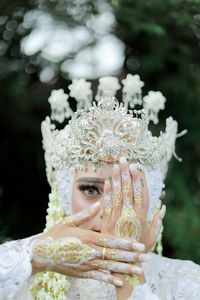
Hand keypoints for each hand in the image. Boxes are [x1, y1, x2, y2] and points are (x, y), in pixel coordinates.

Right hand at [31, 201, 143, 286]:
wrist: (41, 252)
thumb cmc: (56, 234)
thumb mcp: (70, 221)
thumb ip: (87, 215)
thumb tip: (99, 203)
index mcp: (89, 237)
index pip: (112, 241)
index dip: (127, 244)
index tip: (140, 245)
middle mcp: (90, 251)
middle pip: (115, 255)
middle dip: (132, 256)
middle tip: (146, 258)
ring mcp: (86, 264)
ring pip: (110, 267)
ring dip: (125, 269)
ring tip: (138, 270)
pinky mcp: (81, 273)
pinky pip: (98, 277)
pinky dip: (109, 279)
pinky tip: (120, 282)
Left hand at [100, 157, 165, 298]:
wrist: (121, 264)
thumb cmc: (139, 251)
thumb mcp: (152, 238)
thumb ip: (157, 222)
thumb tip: (163, 207)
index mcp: (141, 217)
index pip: (140, 193)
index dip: (138, 179)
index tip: (137, 167)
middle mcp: (129, 214)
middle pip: (128, 190)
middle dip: (126, 173)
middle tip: (124, 159)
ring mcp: (117, 217)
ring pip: (117, 194)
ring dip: (117, 178)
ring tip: (116, 165)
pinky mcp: (106, 221)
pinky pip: (106, 204)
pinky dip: (107, 192)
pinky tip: (107, 181)